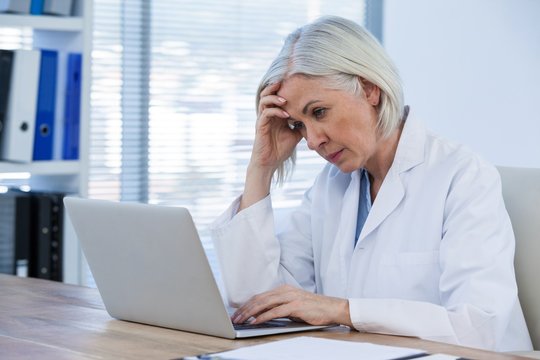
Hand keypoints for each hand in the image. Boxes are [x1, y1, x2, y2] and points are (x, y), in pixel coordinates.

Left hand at [231, 285, 352, 326]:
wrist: (331, 308)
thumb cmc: (312, 308)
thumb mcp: (292, 306)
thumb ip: (278, 307)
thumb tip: (260, 315)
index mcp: (283, 289)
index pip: (260, 296)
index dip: (246, 304)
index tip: (237, 313)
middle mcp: (285, 291)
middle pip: (259, 299)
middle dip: (244, 309)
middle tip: (235, 318)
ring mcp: (290, 297)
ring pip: (264, 303)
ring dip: (250, 313)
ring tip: (241, 320)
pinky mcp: (295, 305)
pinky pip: (275, 311)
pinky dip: (263, 316)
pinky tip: (256, 321)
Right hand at [250, 82, 301, 172]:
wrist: (270, 163)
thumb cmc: (281, 150)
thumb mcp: (295, 135)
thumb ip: (301, 125)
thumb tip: (314, 118)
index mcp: (275, 114)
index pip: (276, 95)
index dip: (284, 88)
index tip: (296, 82)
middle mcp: (268, 114)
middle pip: (267, 93)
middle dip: (276, 86)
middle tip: (286, 82)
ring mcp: (263, 120)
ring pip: (264, 100)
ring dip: (275, 97)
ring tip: (286, 99)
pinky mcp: (260, 127)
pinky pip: (265, 114)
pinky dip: (276, 111)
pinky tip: (286, 115)